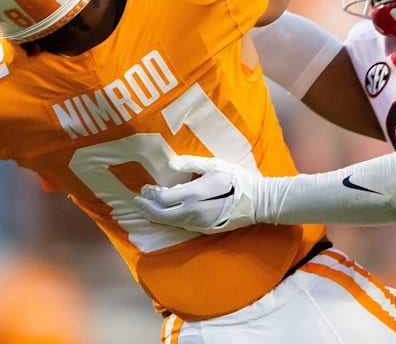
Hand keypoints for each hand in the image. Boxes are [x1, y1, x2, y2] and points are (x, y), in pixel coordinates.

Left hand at [133, 155, 260, 233]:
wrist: (258, 202)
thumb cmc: (237, 179)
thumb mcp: (215, 165)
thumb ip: (190, 164)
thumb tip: (170, 164)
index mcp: (193, 195)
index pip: (163, 198)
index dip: (150, 194)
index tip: (145, 187)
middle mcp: (192, 213)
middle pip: (161, 215)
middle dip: (146, 209)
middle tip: (137, 201)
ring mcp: (198, 224)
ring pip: (170, 223)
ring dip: (155, 216)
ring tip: (145, 209)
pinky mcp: (204, 230)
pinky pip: (181, 226)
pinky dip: (168, 221)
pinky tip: (165, 216)